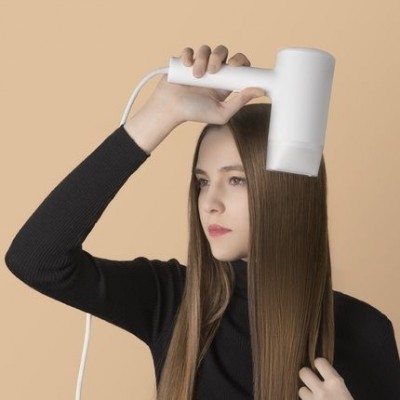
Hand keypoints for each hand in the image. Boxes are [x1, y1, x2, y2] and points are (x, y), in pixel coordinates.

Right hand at [143, 44, 264, 125]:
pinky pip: (190, 50)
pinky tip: (187, 66)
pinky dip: (189, 55)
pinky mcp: (184, 61)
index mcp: (225, 82)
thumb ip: (240, 102)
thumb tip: (260, 90)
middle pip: (223, 51)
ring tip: (196, 75)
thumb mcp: (221, 113)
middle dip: (219, 57)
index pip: (239, 64)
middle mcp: (213, 71)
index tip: (234, 65)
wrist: (170, 109)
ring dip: (202, 59)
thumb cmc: (195, 113)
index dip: (240, 60)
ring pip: (206, 49)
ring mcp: (198, 64)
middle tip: (213, 69)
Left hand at [298, 358, 353, 399]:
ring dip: (306, 393)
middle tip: (311, 381)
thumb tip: (327, 375)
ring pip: (301, 390)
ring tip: (313, 396)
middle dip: (306, 375)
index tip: (320, 367)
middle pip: (303, 372)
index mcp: (336, 383)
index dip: (318, 364)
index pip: (319, 361)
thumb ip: (335, 384)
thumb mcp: (346, 394)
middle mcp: (322, 391)